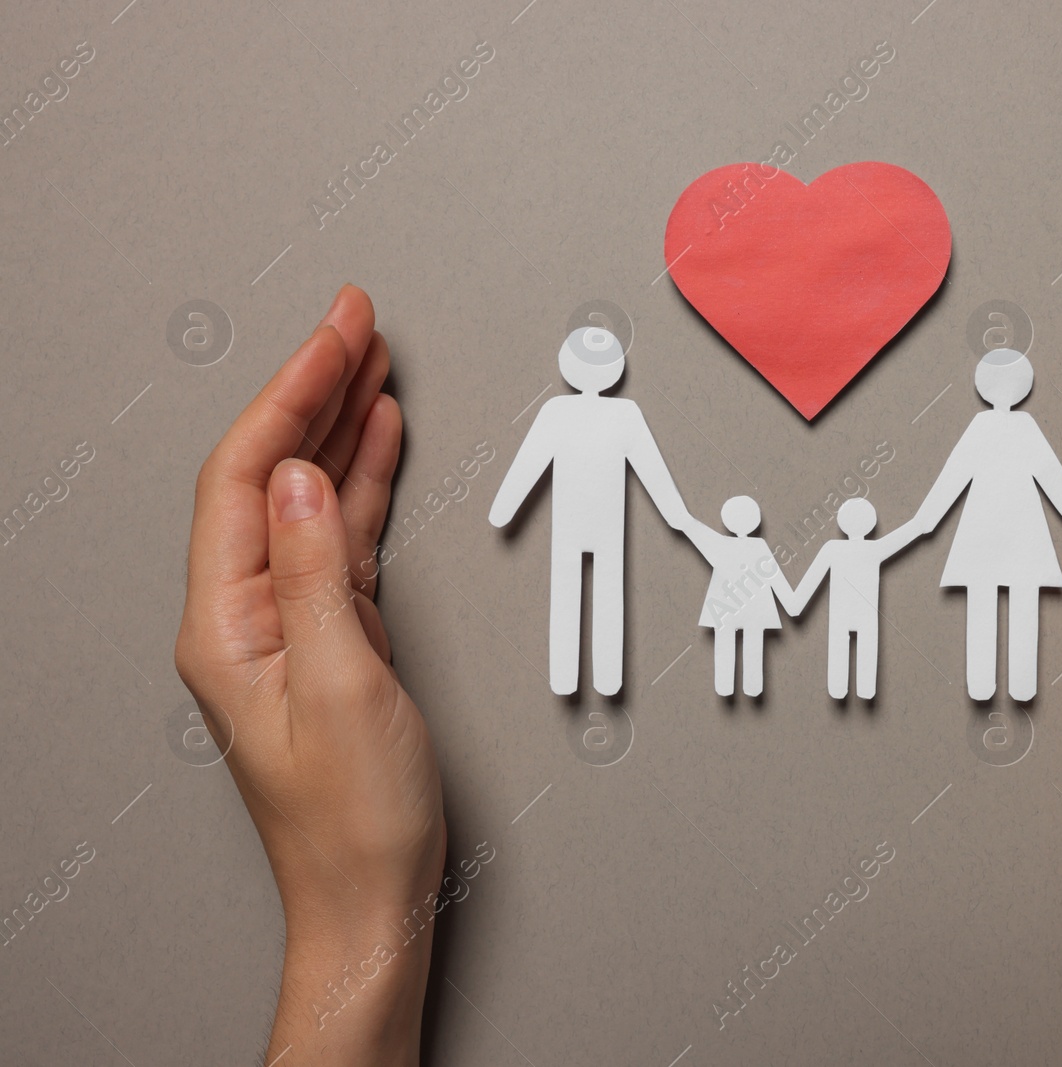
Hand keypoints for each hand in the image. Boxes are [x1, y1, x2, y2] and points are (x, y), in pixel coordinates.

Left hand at [175, 286, 444, 1066]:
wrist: (372, 893)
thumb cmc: (352, 817)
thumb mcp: (341, 684)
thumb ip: (317, 572)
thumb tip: (297, 476)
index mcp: (225, 623)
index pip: (243, 476)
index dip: (290, 394)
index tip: (336, 335)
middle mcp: (245, 614)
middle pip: (268, 472)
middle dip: (313, 387)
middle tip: (356, 321)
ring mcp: (288, 622)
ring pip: (308, 495)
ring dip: (340, 424)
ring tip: (374, 362)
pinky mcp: (331, 636)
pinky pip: (342, 534)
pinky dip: (365, 480)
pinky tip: (382, 443)